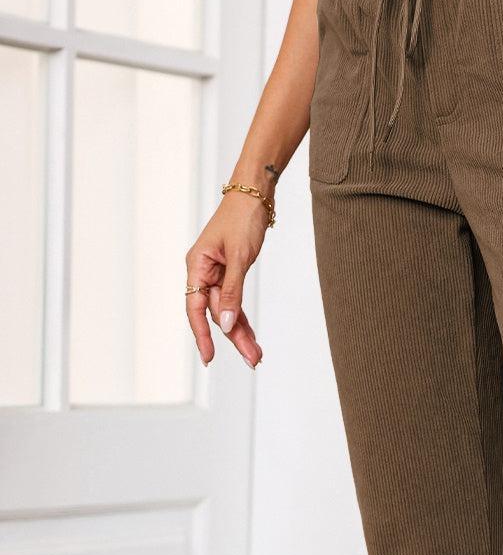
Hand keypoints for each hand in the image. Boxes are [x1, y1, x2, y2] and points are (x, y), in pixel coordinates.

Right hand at [185, 191, 268, 367]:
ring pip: (227, 311)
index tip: (209, 357)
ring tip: (256, 355)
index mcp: (197, 265)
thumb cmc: (243, 218)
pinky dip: (243, 318)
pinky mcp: (230, 273)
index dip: (201, 334)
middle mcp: (203, 272)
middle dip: (234, 338)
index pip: (195, 307)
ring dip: (241, 332)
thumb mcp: (239, 257)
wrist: (254, 194)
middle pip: (215, 313)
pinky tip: (251, 337)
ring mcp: (216, 274)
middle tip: (253, 360)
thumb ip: (232, 291)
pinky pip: (234, 302)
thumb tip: (226, 323)